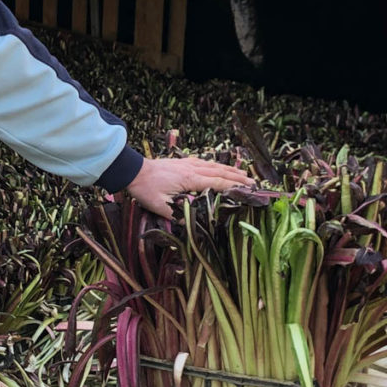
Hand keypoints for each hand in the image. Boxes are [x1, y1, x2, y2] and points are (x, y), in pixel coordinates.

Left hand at [125, 156, 253, 218]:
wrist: (132, 171)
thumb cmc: (146, 189)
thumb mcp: (161, 207)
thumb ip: (178, 215)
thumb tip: (193, 224)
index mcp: (190, 179)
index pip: (218, 182)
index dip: (235, 187)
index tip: (249, 190)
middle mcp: (192, 169)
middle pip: (220, 172)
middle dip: (238, 178)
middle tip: (253, 183)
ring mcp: (187, 163)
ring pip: (214, 165)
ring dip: (230, 170)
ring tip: (243, 174)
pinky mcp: (182, 162)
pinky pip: (205, 162)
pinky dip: (216, 165)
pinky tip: (219, 167)